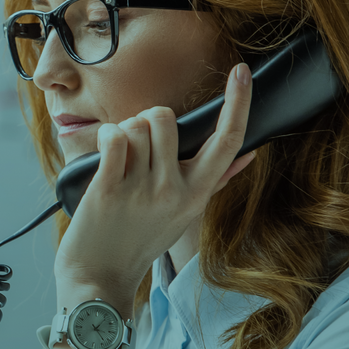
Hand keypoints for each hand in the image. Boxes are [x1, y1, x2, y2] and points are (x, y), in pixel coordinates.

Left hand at [52, 63, 257, 313]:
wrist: (100, 275)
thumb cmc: (141, 239)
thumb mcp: (185, 212)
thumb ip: (214, 181)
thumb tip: (249, 156)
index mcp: (197, 193)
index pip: (228, 141)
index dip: (238, 103)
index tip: (241, 72)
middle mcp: (174, 191)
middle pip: (167, 119)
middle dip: (147, 119)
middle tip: (138, 144)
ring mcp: (142, 191)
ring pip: (137, 126)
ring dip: (123, 132)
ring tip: (119, 159)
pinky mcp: (109, 190)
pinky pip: (114, 138)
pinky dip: (105, 137)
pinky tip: (104, 154)